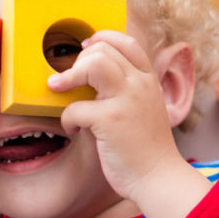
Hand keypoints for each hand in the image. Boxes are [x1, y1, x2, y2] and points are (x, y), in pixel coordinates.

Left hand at [49, 31, 208, 217]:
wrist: (159, 177)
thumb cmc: (147, 149)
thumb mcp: (145, 109)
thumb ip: (127, 91)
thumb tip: (93, 77)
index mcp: (149, 81)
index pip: (126, 42)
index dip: (101, 40)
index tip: (84, 51)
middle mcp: (140, 85)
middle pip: (103, 49)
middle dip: (78, 61)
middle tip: (69, 81)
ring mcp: (126, 100)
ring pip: (92, 64)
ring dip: (68, 76)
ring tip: (59, 89)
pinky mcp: (110, 120)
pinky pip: (75, 107)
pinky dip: (68, 120)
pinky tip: (75, 132)